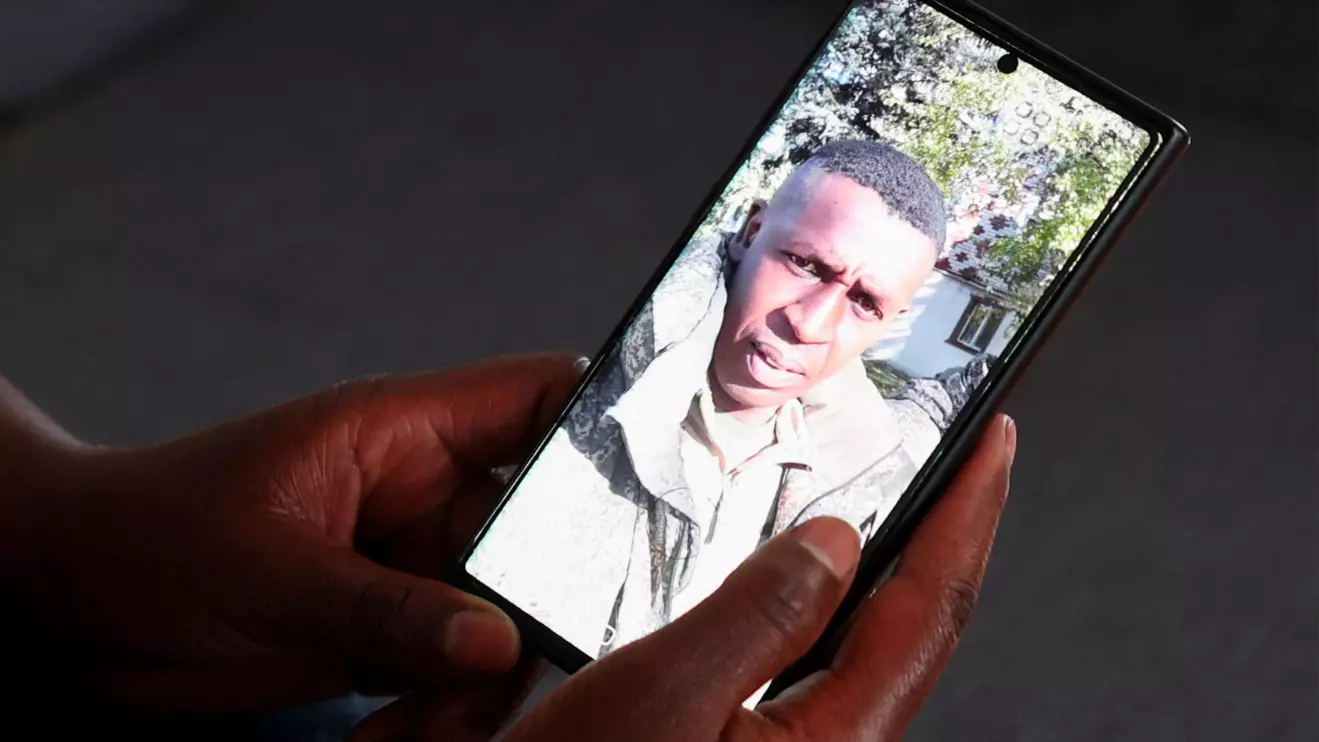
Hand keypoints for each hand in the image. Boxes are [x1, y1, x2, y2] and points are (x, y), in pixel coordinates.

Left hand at [1, 354, 581, 714]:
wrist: (77, 607)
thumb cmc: (154, 540)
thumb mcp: (271, 572)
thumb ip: (387, 609)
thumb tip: (497, 642)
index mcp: (402, 431)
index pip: (535, 397)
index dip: (603, 423)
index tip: (659, 481)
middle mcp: (422, 490)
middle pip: (540, 528)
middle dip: (541, 601)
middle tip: (518, 658)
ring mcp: (412, 561)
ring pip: (503, 613)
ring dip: (481, 679)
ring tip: (424, 728)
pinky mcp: (393, 625)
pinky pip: (457, 664)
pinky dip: (444, 708)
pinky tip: (399, 734)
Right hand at [351, 414, 1015, 741]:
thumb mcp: (663, 693)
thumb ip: (758, 614)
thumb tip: (833, 541)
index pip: (931, 609)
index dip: (967, 516)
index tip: (991, 444)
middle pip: (911, 624)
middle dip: (934, 530)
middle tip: (944, 454)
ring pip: (858, 642)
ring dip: (876, 561)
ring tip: (877, 490)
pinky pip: (805, 661)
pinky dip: (810, 601)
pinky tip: (779, 570)